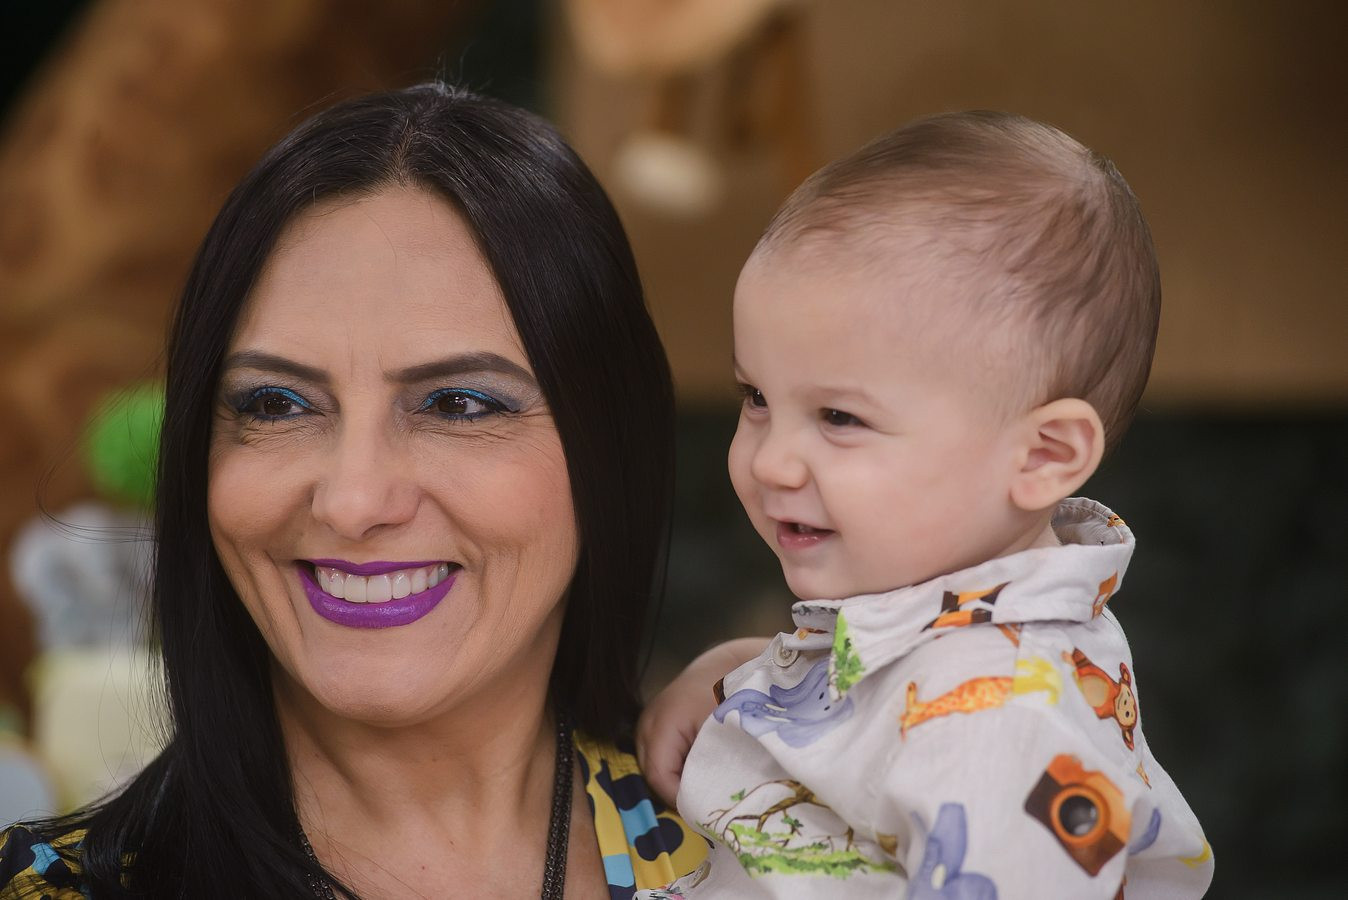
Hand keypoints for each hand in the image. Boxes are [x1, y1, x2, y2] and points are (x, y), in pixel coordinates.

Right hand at [637, 636, 769, 806]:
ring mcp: (644, 724)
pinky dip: (672, 769)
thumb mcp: (724, 733)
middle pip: (651, 776)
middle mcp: (646, 724)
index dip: (680, 798)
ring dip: (674, 781)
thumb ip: (712, 768)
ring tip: (702, 786)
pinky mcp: (650, 727)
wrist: (723, 667)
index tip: (705, 808)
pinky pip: (655, 758)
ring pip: (652, 769)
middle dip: (677, 793)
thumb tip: (710, 804)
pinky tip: (694, 770)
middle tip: (705, 803)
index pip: (659, 777)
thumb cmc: (728, 697)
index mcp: (662, 723)